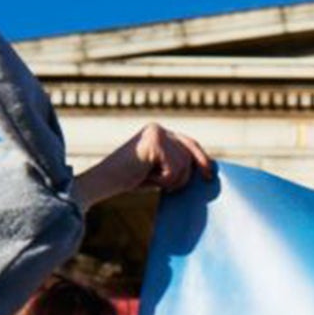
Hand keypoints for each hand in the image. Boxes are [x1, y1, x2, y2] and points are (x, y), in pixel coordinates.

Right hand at [69, 123, 213, 210]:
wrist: (104, 181)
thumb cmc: (130, 179)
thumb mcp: (158, 169)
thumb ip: (176, 164)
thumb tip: (204, 169)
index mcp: (159, 133)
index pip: (189, 144)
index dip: (201, 159)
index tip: (209, 174)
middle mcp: (158, 129)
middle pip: (190, 154)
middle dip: (185, 175)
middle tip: (173, 185)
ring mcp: (156, 133)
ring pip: (184, 163)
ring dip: (171, 180)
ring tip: (150, 179)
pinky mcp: (154, 143)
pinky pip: (174, 168)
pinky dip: (163, 180)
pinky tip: (146, 176)